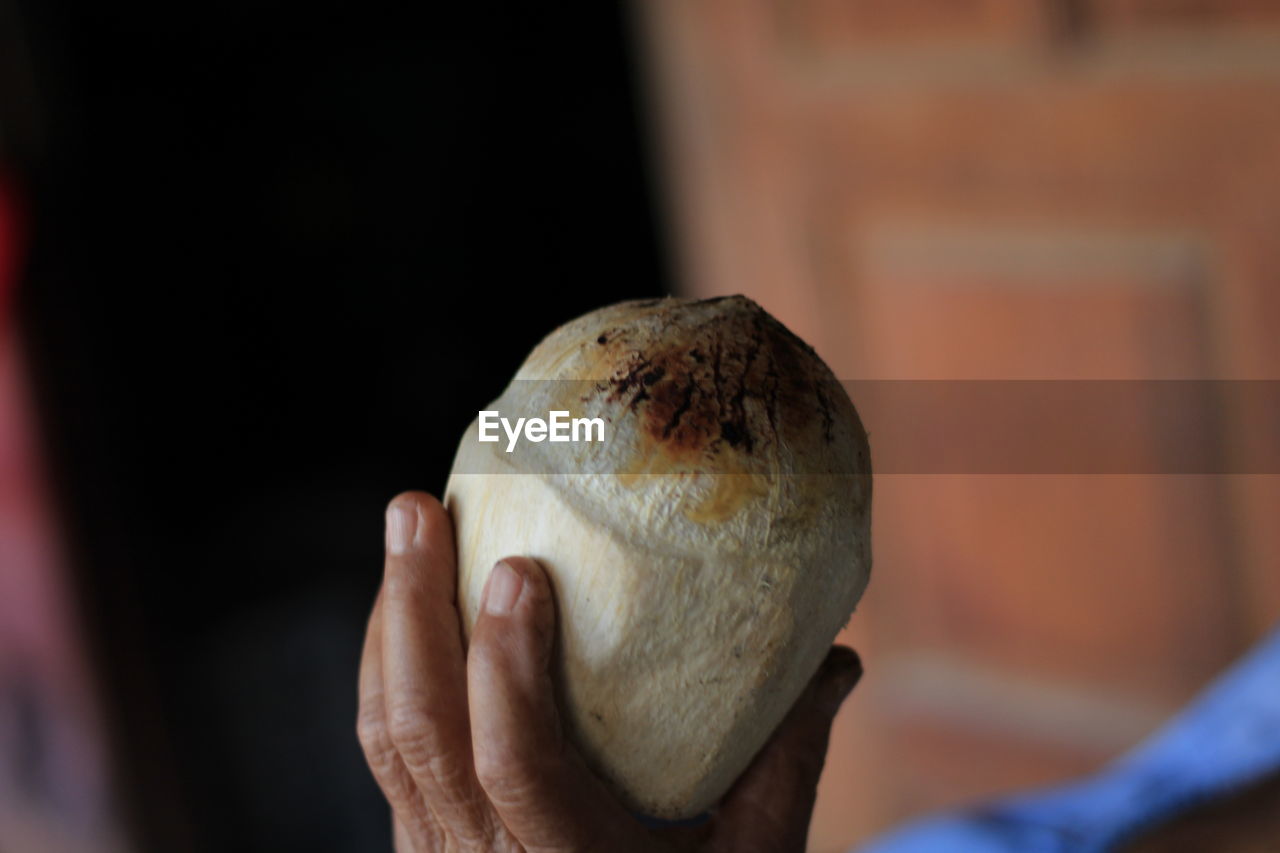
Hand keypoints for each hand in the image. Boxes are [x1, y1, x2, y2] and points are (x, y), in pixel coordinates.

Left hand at [357, 491, 861, 851]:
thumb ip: (790, 756)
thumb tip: (842, 658)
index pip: (513, 766)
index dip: (507, 669)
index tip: (519, 569)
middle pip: (422, 731)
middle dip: (415, 610)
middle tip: (417, 509)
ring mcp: (438, 851)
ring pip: (388, 731)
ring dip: (391, 622)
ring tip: (407, 527)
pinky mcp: (422, 836)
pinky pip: (386, 742)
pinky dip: (388, 662)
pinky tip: (407, 603)